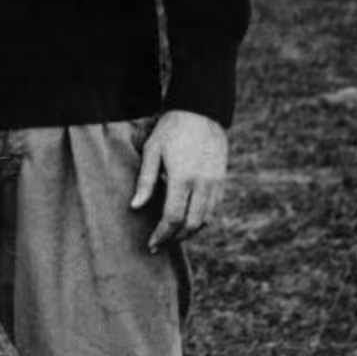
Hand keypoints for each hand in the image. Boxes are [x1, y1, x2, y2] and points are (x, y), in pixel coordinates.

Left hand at [130, 110, 228, 249]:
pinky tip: (186, 220)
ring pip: (205, 220)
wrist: (202, 111)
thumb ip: (145, 181)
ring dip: (188, 232)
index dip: (161, 235)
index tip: (151, 244)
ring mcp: (215, 183)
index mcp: (182, 177)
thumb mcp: (152, 150)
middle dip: (174, 238)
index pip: (172, 218)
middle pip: (191, 225)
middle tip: (159, 244)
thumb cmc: (171, 129)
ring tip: (171, 235)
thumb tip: (135, 207)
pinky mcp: (221, 181)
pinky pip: (213, 209)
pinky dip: (200, 220)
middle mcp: (202, 184)